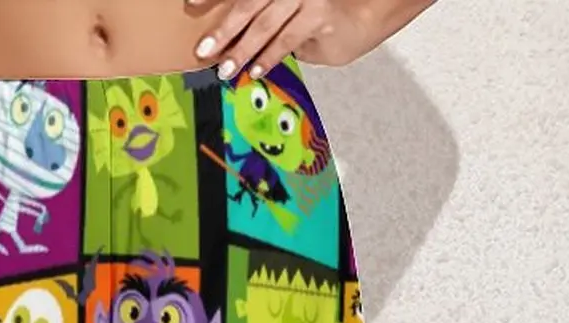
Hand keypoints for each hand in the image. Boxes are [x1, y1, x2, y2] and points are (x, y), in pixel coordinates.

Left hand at [190, 0, 383, 74]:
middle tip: (203, 49)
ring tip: (226, 69)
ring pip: (265, 23)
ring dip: (243, 49)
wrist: (376, 5)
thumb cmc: (333, 8)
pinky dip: (268, 57)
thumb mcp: (297, 7)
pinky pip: (287, 39)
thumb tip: (241, 38)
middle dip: (223, 28)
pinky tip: (254, 70)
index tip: (191, 3)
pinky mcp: (320, 15)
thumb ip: (272, 16)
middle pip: (248, 3)